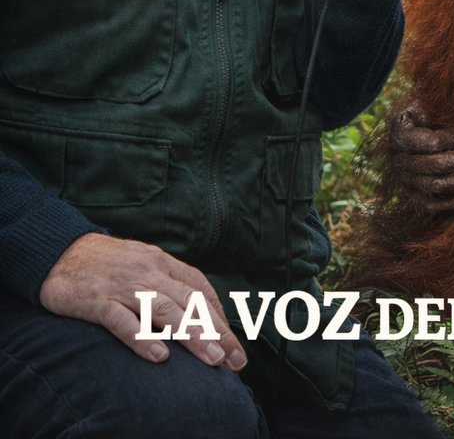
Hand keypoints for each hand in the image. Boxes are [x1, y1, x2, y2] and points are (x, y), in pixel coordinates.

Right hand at [39, 233, 246, 369]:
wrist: (61, 251)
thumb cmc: (107, 263)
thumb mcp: (143, 264)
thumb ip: (167, 283)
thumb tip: (197, 310)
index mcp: (161, 262)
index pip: (199, 288)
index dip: (220, 316)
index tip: (234, 343)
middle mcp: (148, 271)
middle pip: (189, 300)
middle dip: (215, 331)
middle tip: (233, 359)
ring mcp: (124, 286)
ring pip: (164, 309)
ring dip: (192, 334)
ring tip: (212, 358)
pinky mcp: (98, 301)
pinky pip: (122, 320)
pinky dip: (142, 338)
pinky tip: (159, 356)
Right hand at [390, 102, 453, 212]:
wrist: (415, 133)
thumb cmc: (428, 113)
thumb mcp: (428, 104)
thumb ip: (439, 109)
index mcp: (399, 135)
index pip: (433, 143)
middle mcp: (398, 162)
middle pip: (437, 166)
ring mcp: (405, 183)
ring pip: (439, 186)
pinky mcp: (415, 199)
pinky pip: (435, 206)